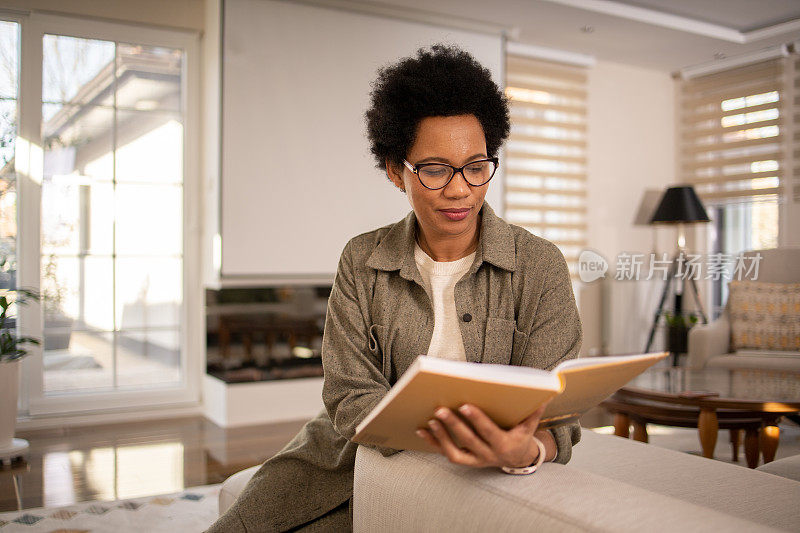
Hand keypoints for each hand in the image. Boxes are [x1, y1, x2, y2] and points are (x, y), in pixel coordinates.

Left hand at [416, 399, 551, 468]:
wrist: (518, 460)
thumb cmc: (521, 438)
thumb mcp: (529, 427)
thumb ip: (534, 412)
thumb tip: (544, 395)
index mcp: (504, 445)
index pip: (488, 432)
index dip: (476, 419)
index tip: (464, 406)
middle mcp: (488, 455)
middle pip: (468, 441)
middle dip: (453, 425)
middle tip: (440, 410)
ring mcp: (476, 460)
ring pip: (455, 453)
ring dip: (441, 438)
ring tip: (430, 421)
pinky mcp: (466, 461)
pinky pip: (447, 454)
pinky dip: (434, 443)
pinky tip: (422, 431)